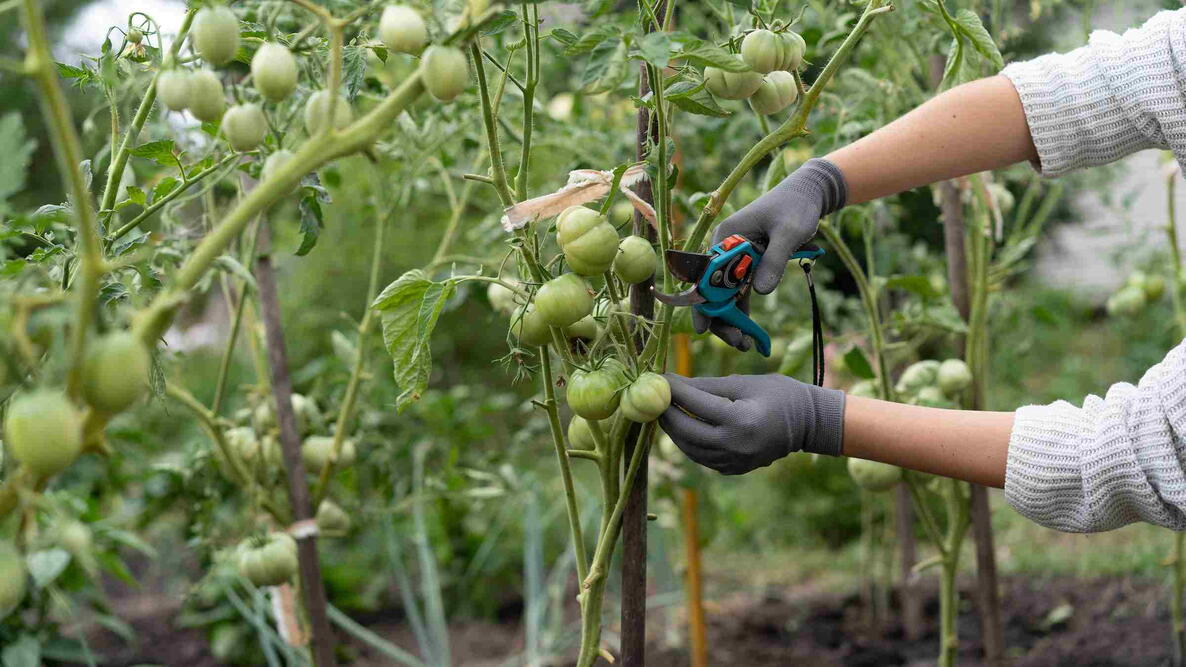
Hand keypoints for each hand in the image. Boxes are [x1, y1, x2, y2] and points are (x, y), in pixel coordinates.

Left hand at [658, 373, 845, 474]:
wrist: (808, 424)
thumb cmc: (779, 395)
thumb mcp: (743, 383)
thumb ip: (707, 386)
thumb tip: (673, 383)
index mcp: (740, 420)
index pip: (694, 404)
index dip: (673, 390)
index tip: (658, 377)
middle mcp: (735, 445)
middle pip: (685, 430)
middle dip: (665, 413)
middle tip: (654, 397)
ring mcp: (734, 461)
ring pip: (689, 448)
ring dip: (673, 430)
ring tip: (664, 411)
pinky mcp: (734, 469)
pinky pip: (701, 457)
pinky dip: (688, 442)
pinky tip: (682, 427)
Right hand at [695, 158, 846, 348]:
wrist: (808, 194)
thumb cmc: (797, 207)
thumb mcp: (789, 232)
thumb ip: (774, 260)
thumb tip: (760, 292)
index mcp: (726, 236)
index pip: (706, 275)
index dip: (702, 304)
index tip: (704, 330)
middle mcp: (725, 249)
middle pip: (713, 290)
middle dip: (721, 319)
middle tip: (738, 343)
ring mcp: (735, 258)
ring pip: (726, 295)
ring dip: (733, 320)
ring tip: (745, 345)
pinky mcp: (749, 264)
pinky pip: (741, 292)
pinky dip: (743, 311)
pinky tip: (750, 333)